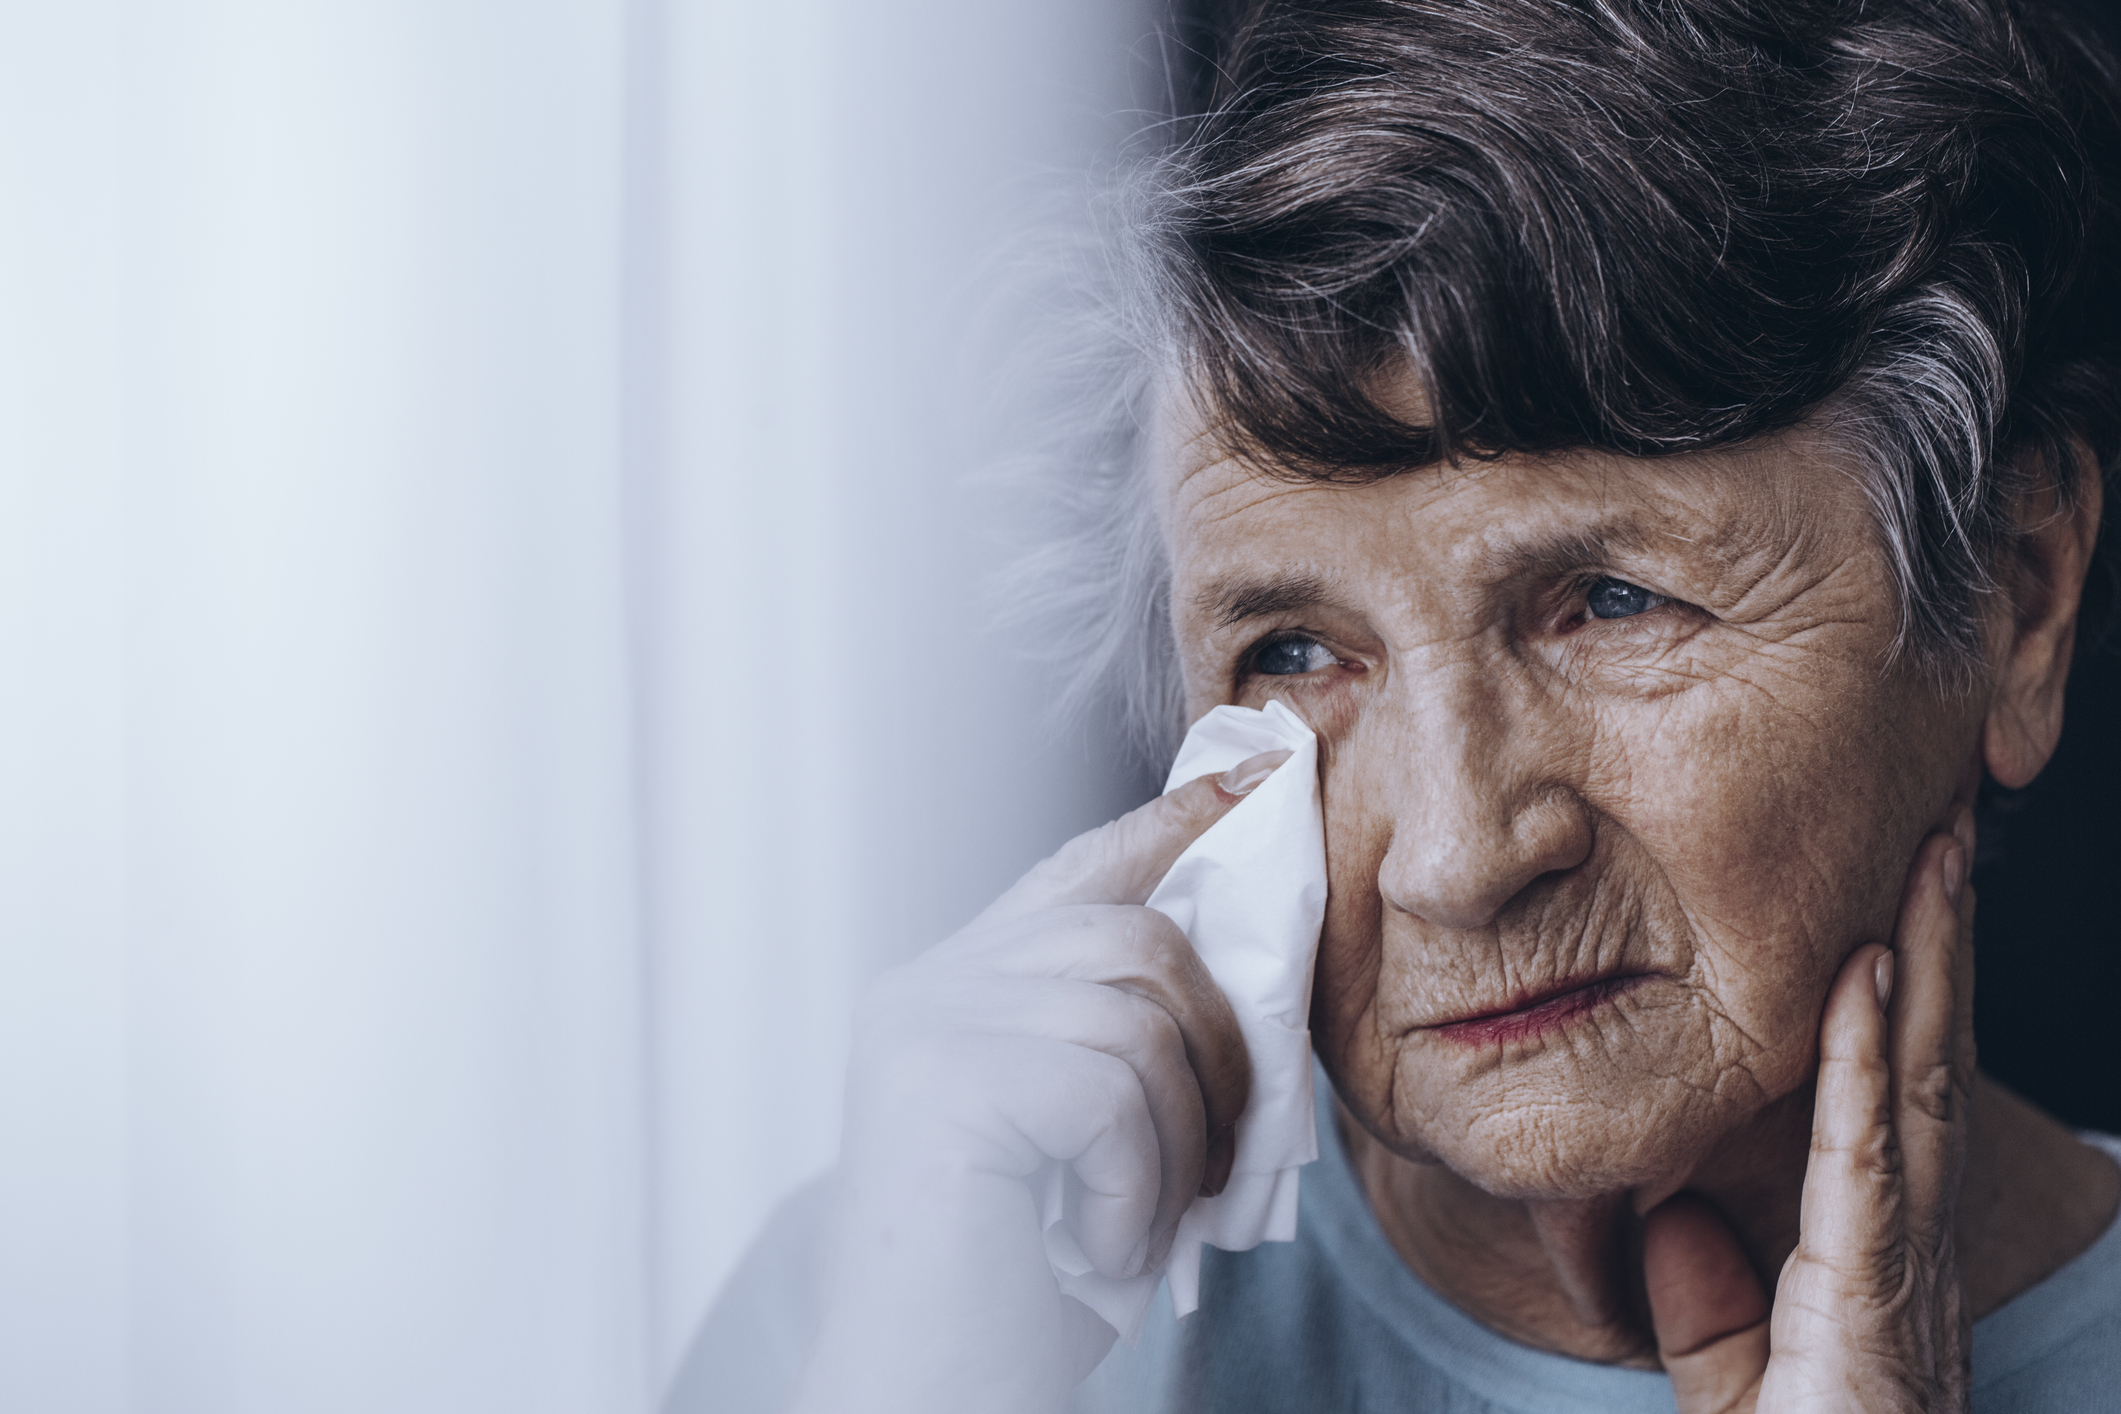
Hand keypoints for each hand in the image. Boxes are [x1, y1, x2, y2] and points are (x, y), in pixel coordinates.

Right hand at [789, 753, 1287, 1413]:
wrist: (923, 1398)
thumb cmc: (1015, 1289)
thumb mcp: (1089, 1142)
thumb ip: (1132, 1046)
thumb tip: (1248, 983)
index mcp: (957, 988)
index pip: (1079, 870)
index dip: (1174, 821)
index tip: (1259, 777)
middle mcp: (928, 986)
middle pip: (1136, 937)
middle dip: (1222, 1045)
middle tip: (1230, 1160)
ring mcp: (928, 1025)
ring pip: (1138, 1014)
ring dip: (1183, 1134)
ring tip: (1152, 1218)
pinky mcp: (944, 1080)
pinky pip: (1113, 1091)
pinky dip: (1140, 1184)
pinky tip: (1104, 1246)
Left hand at [1645, 811, 1978, 1411]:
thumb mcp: (1735, 1390)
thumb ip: (1709, 1309)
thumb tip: (1675, 1219)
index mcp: (1875, 1255)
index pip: (1888, 1092)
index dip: (1902, 989)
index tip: (1899, 889)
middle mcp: (1906, 1245)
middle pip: (1921, 1062)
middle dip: (1935, 942)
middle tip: (1939, 828)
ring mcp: (1900, 1269)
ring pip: (1913, 1083)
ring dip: (1922, 964)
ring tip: (1930, 859)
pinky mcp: (1871, 1300)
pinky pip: (1866, 1154)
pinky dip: (1861, 1059)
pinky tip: (1862, 975)